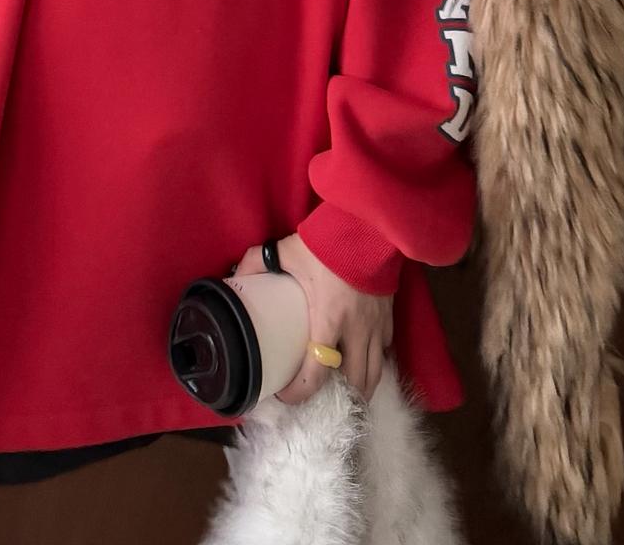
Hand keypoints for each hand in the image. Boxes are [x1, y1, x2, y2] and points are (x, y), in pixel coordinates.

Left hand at [229, 232, 393, 404]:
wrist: (368, 224)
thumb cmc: (327, 241)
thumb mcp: (286, 251)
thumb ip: (258, 262)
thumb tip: (234, 276)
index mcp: (328, 320)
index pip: (317, 373)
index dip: (300, 393)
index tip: (285, 395)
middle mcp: (356, 330)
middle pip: (353, 382)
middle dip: (338, 397)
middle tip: (319, 398)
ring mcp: (377, 325)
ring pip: (375, 372)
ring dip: (360, 387)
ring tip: (346, 394)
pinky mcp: (390, 315)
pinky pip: (385, 349)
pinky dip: (374, 361)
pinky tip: (364, 361)